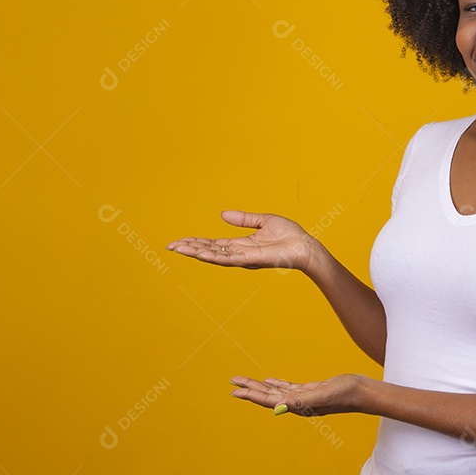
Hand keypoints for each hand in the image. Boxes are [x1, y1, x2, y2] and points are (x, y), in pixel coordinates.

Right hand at [166, 210, 316, 271]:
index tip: (180, 242)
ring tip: (178, 249)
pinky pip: (229, 259)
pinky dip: (213, 257)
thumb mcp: (263, 221)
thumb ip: (243, 219)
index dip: (197, 243)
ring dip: (196, 253)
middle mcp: (239, 253)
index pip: (213, 244)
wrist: (305, 246)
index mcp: (241, 244)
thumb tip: (222, 214)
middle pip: (209, 251)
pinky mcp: (251, 260)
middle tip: (170, 246)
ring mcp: (244, 258)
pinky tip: (200, 254)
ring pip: (214, 256)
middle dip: (190, 248)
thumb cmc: (289, 235)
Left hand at [229, 374, 368, 416]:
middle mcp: (297, 403)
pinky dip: (277, 383)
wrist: (361, 392)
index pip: (268, 400)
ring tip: (246, 381)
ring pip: (276, 390)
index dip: (251, 395)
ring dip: (261, 386)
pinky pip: (288, 387)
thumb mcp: (320, 396)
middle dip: (250, 389)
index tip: (234, 392)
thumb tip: (280, 407)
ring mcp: (303, 397)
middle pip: (268, 395)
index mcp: (296, 405)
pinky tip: (271, 380)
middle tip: (233, 381)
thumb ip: (300, 402)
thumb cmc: (344, 395)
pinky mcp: (310, 390)